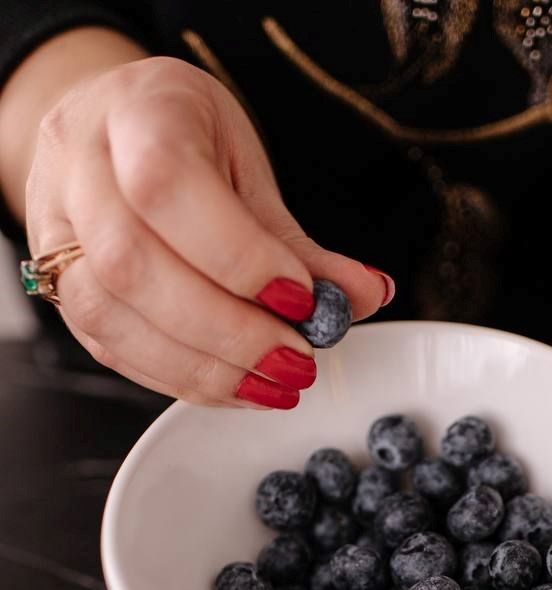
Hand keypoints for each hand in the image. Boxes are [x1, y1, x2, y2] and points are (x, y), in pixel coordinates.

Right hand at [25, 56, 390, 405]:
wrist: (113, 131)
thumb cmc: (187, 140)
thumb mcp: (249, 168)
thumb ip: (300, 241)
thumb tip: (365, 295)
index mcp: (135, 111)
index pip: (167, 183)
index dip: (238, 253)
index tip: (302, 298)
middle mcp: (78, 168)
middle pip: (132, 262)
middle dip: (228, 328)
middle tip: (298, 359)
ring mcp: (56, 230)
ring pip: (110, 314)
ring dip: (206, 367)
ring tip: (276, 383)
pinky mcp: (60, 287)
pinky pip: (112, 348)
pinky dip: (183, 378)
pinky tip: (239, 387)